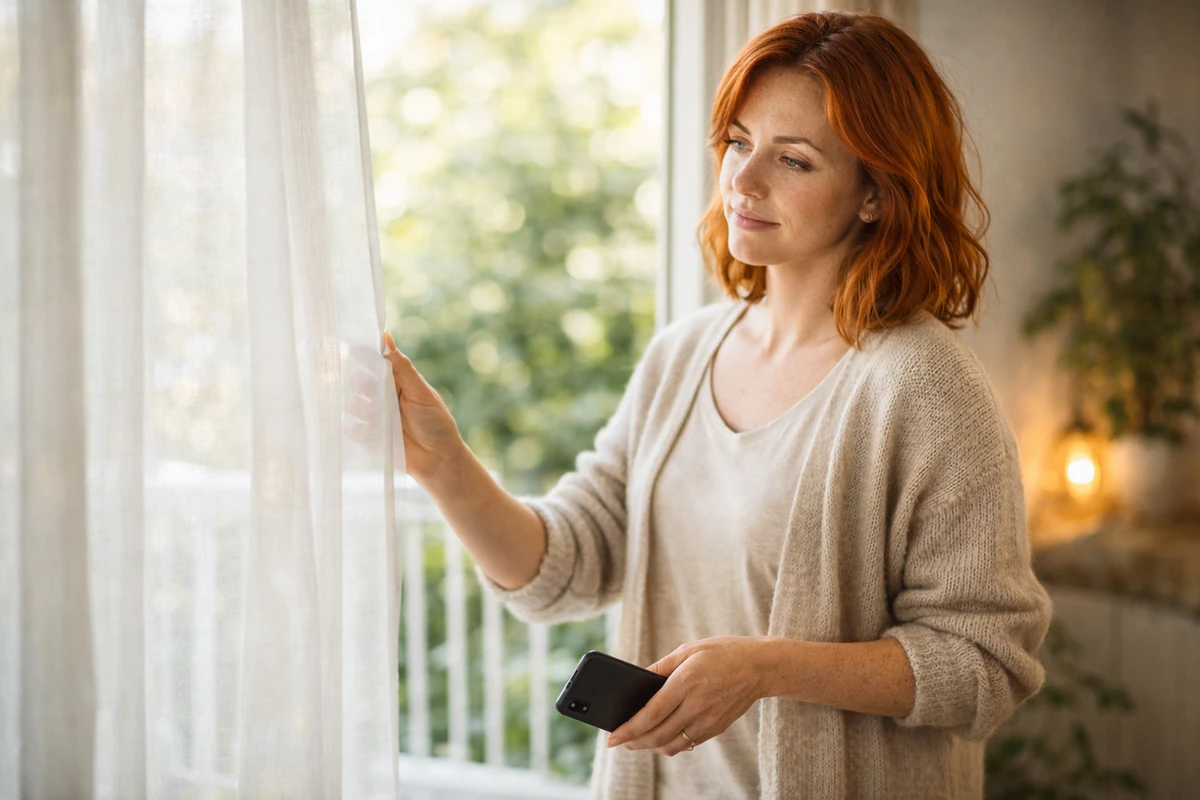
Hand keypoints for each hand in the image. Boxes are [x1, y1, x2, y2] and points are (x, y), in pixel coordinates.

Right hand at [345, 332, 466, 486]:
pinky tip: (369, 431)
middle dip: (360, 383)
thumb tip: (386, 338)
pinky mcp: (372, 437)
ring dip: (358, 406)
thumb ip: (403, 367)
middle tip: (368, 389)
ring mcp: (377, 417)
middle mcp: (385, 398)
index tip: (354, 350)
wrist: (439, 460)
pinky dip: (356, 428)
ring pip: (352, 404)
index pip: (377, 364)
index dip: (364, 356)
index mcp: (398, 383)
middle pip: (360, 383)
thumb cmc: (436, 423)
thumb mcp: (421, 392)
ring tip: (374, 414)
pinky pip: (352, 429)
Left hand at [606, 636, 771, 756]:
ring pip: (672, 744)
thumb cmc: (721, 652)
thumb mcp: (689, 650)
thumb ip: (660, 667)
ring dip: (650, 746)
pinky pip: (687, 744)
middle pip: (658, 734)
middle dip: (634, 742)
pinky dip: (669, 745)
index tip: (611, 737)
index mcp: (687, 682)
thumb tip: (637, 682)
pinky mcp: (717, 728)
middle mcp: (697, 705)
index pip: (651, 714)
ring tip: (636, 741)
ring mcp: (709, 720)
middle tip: (619, 742)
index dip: (629, 729)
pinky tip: (660, 738)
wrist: (760, 666)